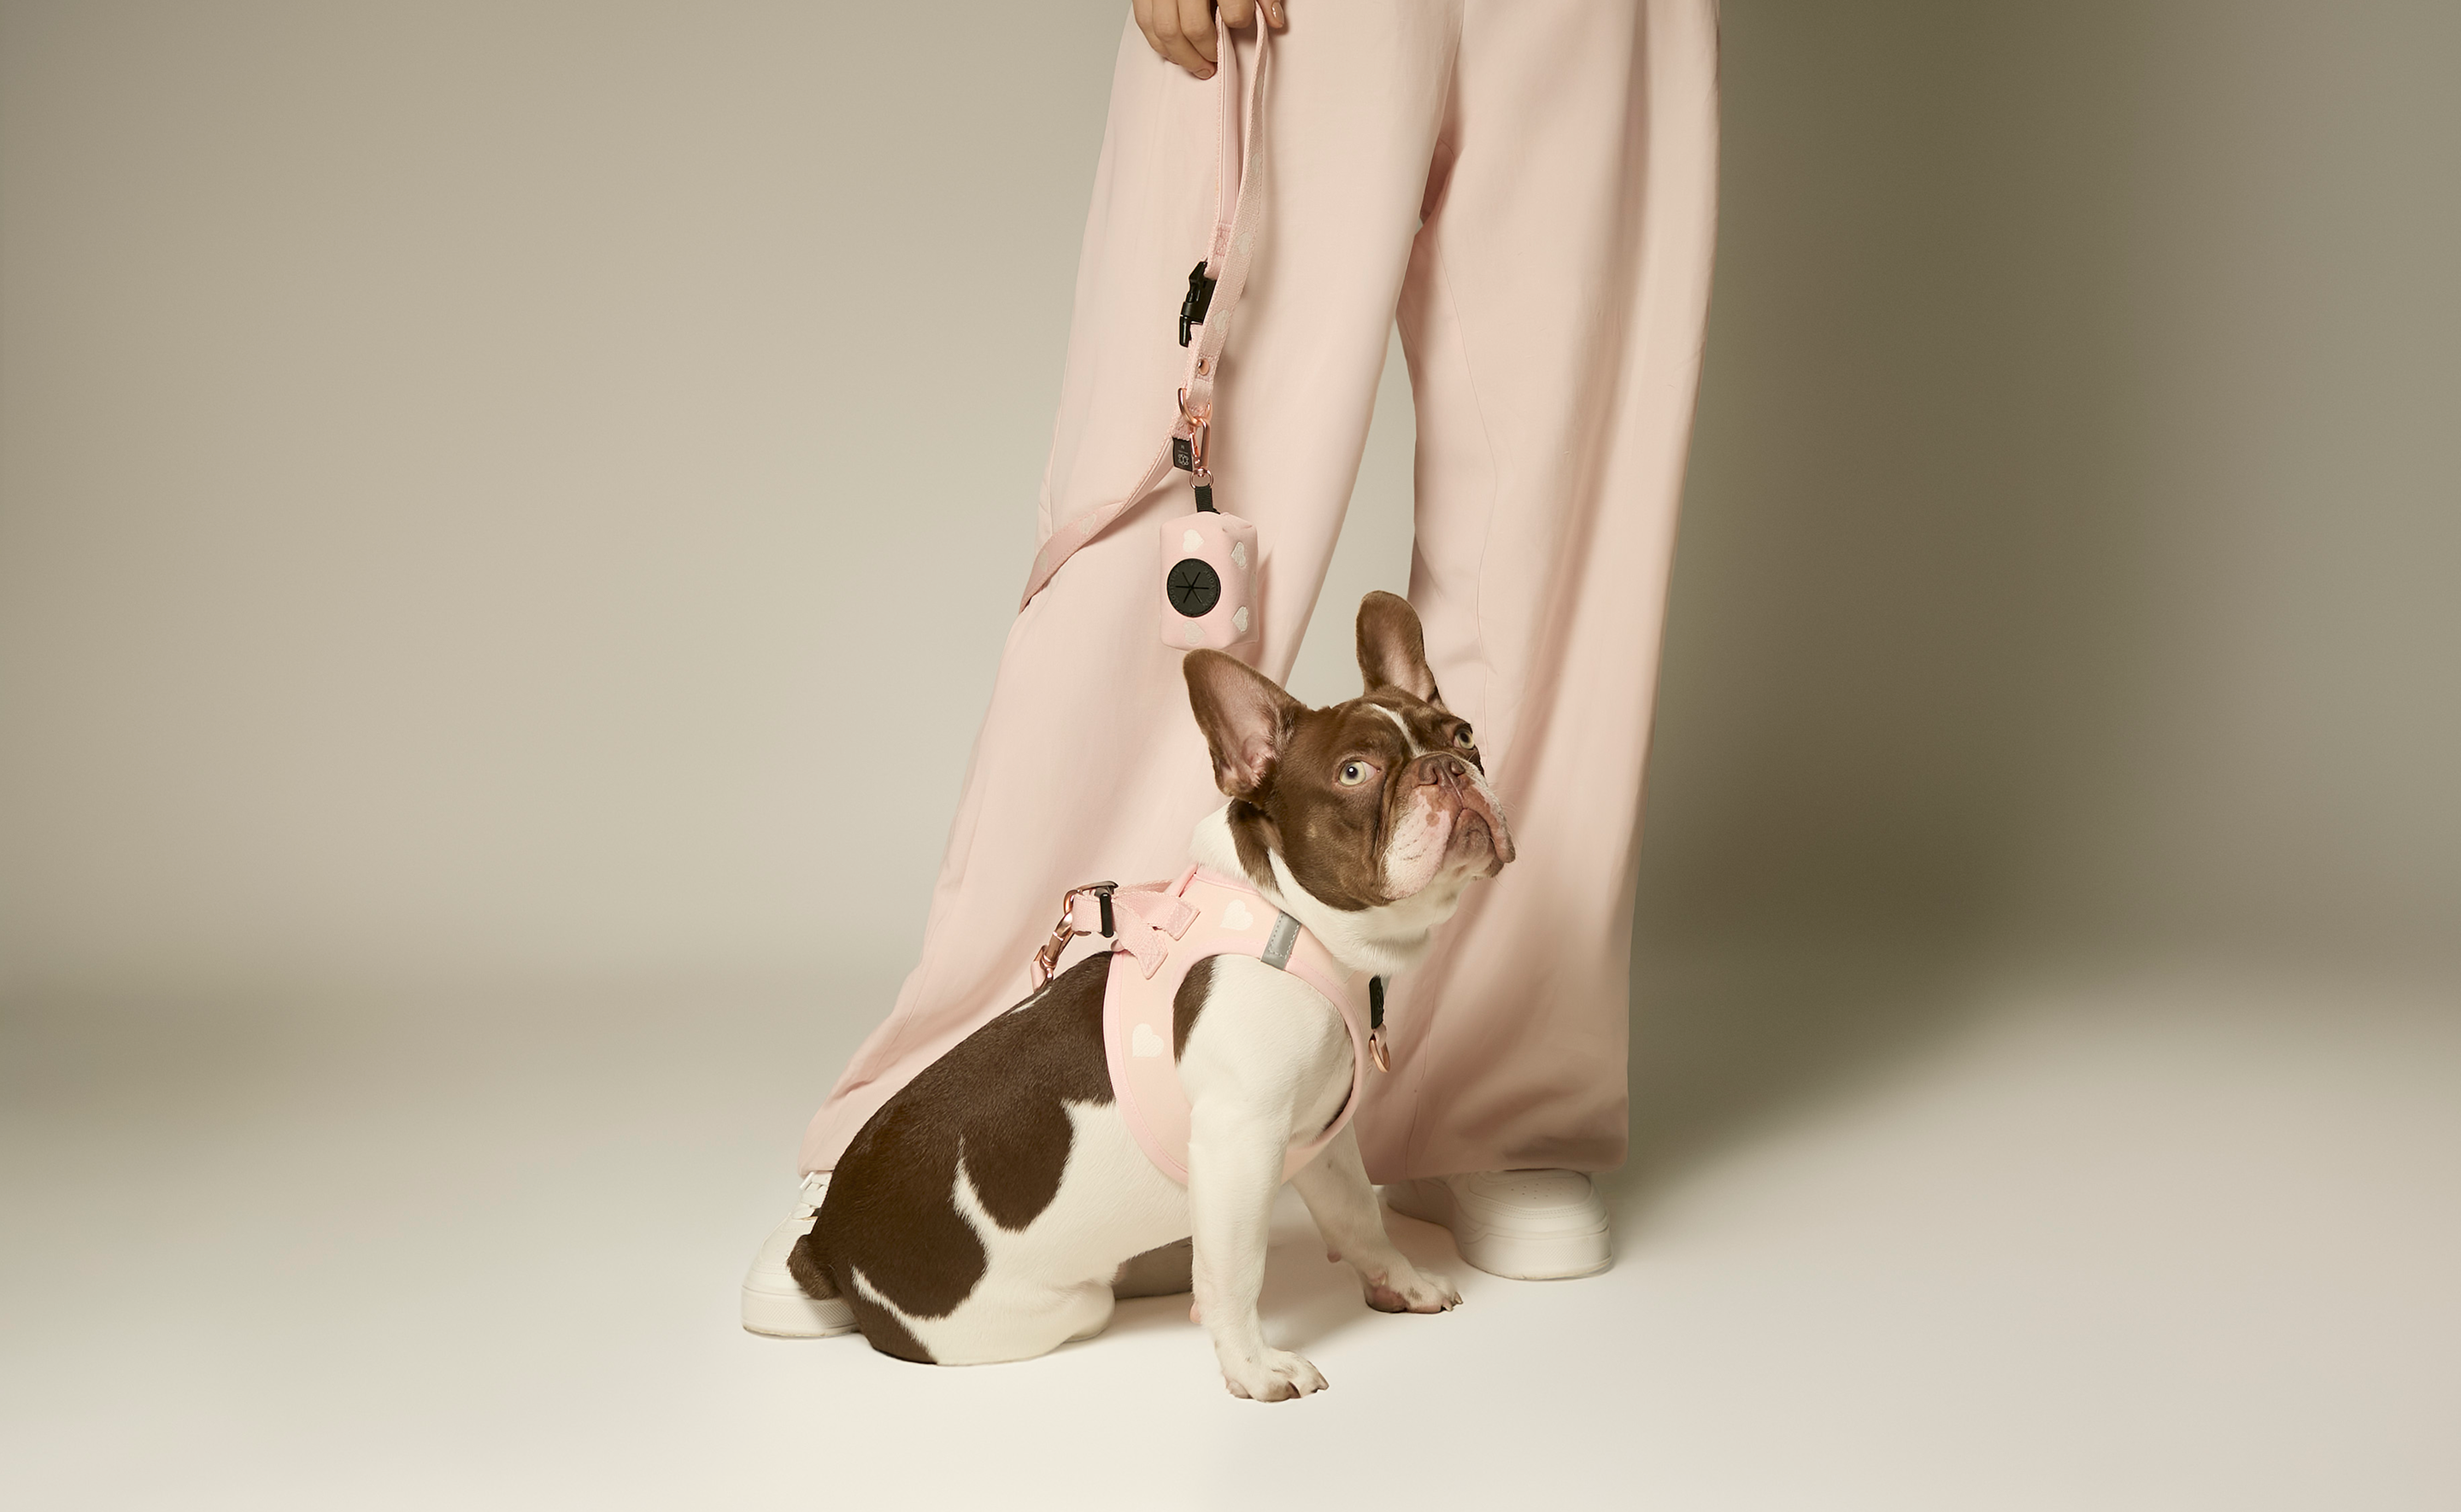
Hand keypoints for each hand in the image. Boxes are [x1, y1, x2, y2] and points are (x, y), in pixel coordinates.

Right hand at [1132, 0, 1286, 80]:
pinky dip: (1158, 43)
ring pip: (1165, 31)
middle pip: (1193, 28)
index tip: (1240, 23)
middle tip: (1214, 61)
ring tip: (1196, 64)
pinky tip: (1173, 50)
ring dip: (1182, 56)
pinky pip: (1145, 22)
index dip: (1239, 22)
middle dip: (1206, 52)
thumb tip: (1274, 19)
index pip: (1233, 11)